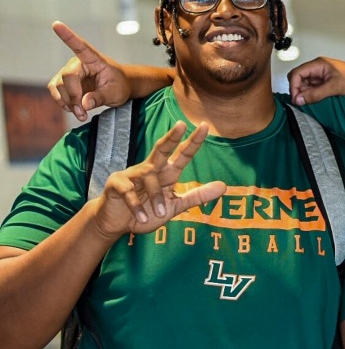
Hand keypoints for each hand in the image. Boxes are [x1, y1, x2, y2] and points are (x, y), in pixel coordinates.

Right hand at [48, 22, 130, 120]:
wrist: (118, 88)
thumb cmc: (119, 85)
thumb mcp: (115, 93)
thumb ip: (100, 97)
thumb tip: (84, 104)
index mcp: (94, 59)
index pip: (80, 46)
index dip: (67, 36)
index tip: (56, 24)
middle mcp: (78, 63)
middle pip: (67, 77)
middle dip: (73, 96)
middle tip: (83, 112)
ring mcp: (68, 72)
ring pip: (58, 86)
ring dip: (67, 102)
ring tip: (81, 113)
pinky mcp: (63, 83)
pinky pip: (56, 93)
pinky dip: (63, 103)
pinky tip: (75, 109)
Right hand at [94, 121, 225, 237]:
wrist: (116, 224)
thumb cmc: (147, 212)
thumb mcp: (175, 206)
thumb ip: (198, 196)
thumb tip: (224, 186)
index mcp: (167, 173)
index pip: (182, 155)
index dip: (193, 141)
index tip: (205, 126)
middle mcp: (151, 169)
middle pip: (162, 149)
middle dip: (171, 137)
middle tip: (182, 124)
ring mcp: (132, 175)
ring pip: (149, 176)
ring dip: (155, 196)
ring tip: (159, 213)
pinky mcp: (117, 184)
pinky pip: (129, 191)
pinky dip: (137, 206)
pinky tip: (141, 216)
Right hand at [289, 57, 344, 104]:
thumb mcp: (334, 88)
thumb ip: (315, 94)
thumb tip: (300, 99)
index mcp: (318, 64)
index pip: (297, 73)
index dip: (293, 86)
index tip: (297, 99)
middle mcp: (317, 67)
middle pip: (298, 78)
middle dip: (298, 90)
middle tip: (302, 102)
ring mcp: (320, 74)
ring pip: (305, 84)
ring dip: (305, 93)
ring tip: (312, 101)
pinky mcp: (324, 81)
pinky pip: (312, 87)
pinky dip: (312, 94)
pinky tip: (316, 100)